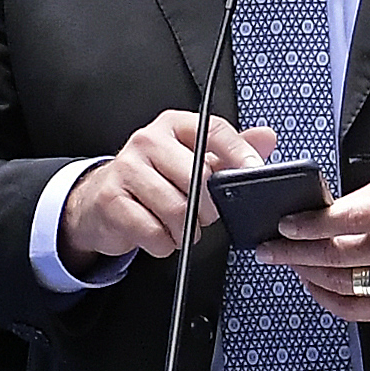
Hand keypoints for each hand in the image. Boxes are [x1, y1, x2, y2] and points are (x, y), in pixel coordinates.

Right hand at [61, 112, 276, 273]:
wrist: (101, 202)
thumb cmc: (155, 181)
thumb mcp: (194, 160)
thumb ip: (231, 151)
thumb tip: (267, 138)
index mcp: (174, 126)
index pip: (213, 130)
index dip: (238, 152)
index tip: (254, 171)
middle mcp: (148, 140)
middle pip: (198, 177)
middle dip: (208, 207)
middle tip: (203, 215)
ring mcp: (126, 168)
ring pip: (177, 209)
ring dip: (185, 230)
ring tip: (179, 228)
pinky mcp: (111, 200)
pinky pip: (153, 232)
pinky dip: (163, 244)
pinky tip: (157, 234)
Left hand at [258, 179, 369, 321]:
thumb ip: (361, 203)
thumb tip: (316, 217)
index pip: (347, 219)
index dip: (310, 225)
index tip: (285, 225)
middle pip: (338, 255)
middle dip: (295, 252)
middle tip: (270, 249)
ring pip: (343, 283)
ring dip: (308, 274)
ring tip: (290, 264)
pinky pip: (358, 310)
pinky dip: (329, 299)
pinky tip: (314, 285)